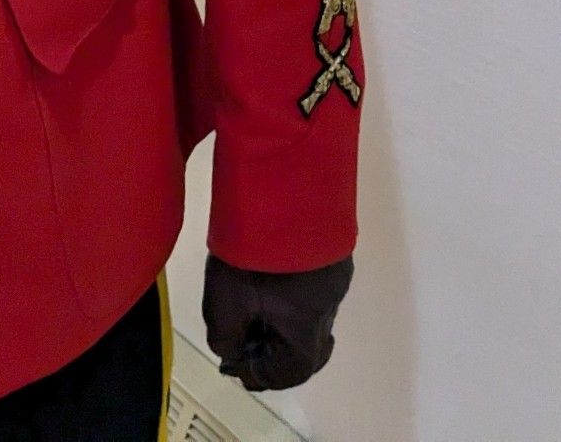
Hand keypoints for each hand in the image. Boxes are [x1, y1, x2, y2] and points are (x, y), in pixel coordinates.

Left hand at [202, 253, 352, 392]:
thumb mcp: (225, 300)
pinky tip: (270, 276)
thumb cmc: (253, 251)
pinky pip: (312, 288)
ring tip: (253, 304)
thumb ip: (225, 337)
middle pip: (307, 348)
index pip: (292, 373)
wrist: (283, 186)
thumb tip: (232, 355)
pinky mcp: (332, 252)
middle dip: (275, 351)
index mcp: (309, 327)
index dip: (261, 375)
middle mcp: (330, 307)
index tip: (236, 364)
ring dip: (282, 320)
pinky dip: (292, 295)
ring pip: (310, 317)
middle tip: (246, 339)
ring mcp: (335, 277)